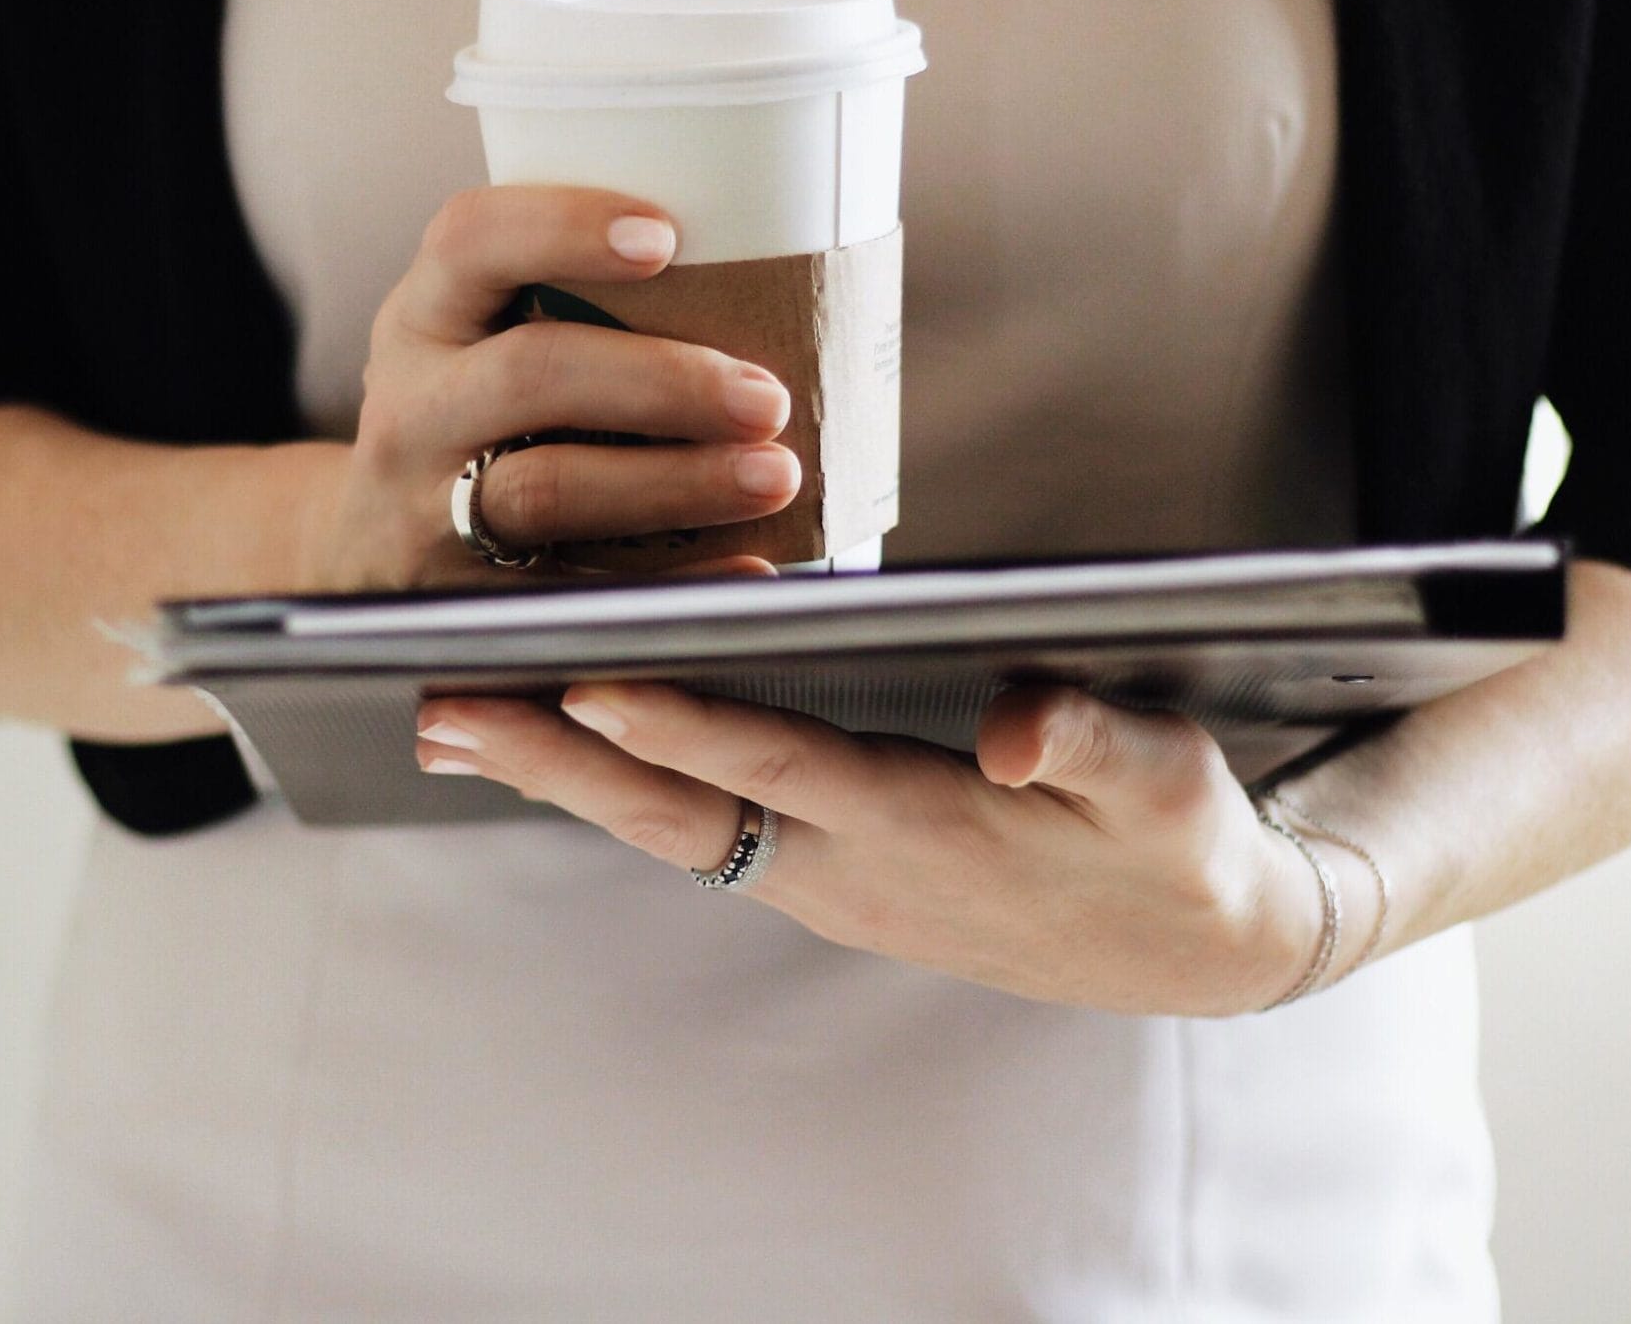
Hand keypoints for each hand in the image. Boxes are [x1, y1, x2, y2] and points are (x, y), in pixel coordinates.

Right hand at [305, 187, 800, 590]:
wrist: (363, 545)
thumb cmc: (471, 415)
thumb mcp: (476, 337)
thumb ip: (573, 302)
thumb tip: (773, 278)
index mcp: (425, 314)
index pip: (471, 240)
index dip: (564, 228)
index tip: (666, 237)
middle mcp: (415, 405)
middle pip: (530, 376)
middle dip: (661, 381)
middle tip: (765, 397)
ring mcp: (426, 506)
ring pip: (547, 489)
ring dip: (675, 482)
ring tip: (774, 475)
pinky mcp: (465, 596)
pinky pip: (573, 593)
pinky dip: (673, 582)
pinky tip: (747, 568)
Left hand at [413, 682, 1333, 1015]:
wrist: (1192, 954)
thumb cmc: (1176, 846)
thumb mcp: (1169, 783)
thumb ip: (1091, 741)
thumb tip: (1011, 725)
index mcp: (925, 828)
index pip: (780, 762)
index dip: (681, 719)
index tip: (580, 676)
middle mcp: (852, 868)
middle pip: (676, 809)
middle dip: (553, 757)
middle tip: (438, 708)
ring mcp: (829, 886)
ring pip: (668, 826)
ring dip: (559, 775)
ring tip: (451, 719)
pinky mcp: (829, 882)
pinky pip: (697, 832)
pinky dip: (616, 787)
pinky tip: (556, 748)